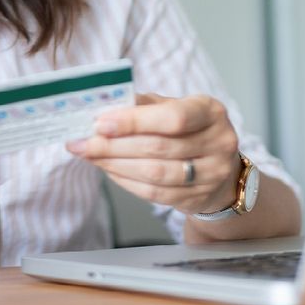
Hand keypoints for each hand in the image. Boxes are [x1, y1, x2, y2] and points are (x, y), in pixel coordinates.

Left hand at [66, 92, 241, 215]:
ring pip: (154, 173)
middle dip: (113, 145)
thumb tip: (103, 108)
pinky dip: (126, 182)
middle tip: (83, 143)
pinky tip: (109, 171)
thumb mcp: (174, 107)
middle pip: (158, 147)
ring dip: (115, 165)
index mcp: (210, 112)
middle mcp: (218, 143)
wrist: (221, 170)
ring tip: (91, 156)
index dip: (134, 121)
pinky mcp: (198, 199)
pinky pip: (155, 194)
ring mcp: (212, 175)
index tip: (100, 123)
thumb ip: (143, 105)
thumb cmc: (189, 131)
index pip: (172, 117)